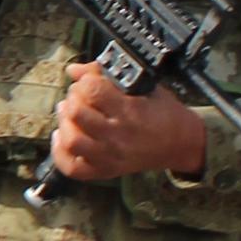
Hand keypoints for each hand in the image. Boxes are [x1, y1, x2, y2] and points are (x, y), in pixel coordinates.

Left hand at [49, 63, 207, 184]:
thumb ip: (107, 75)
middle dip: (73, 98)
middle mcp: (118, 136)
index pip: (92, 90)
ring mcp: (110, 156)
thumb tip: (74, 70)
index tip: (90, 81)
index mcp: (130, 110)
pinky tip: (62, 136)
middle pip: (77, 113)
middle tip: (79, 96)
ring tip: (69, 113)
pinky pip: (72, 167)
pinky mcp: (105, 171)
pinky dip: (60, 152)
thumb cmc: (164, 113)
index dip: (85, 81)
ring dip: (64, 122)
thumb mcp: (144, 85)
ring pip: (71, 140)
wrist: (181, 144)